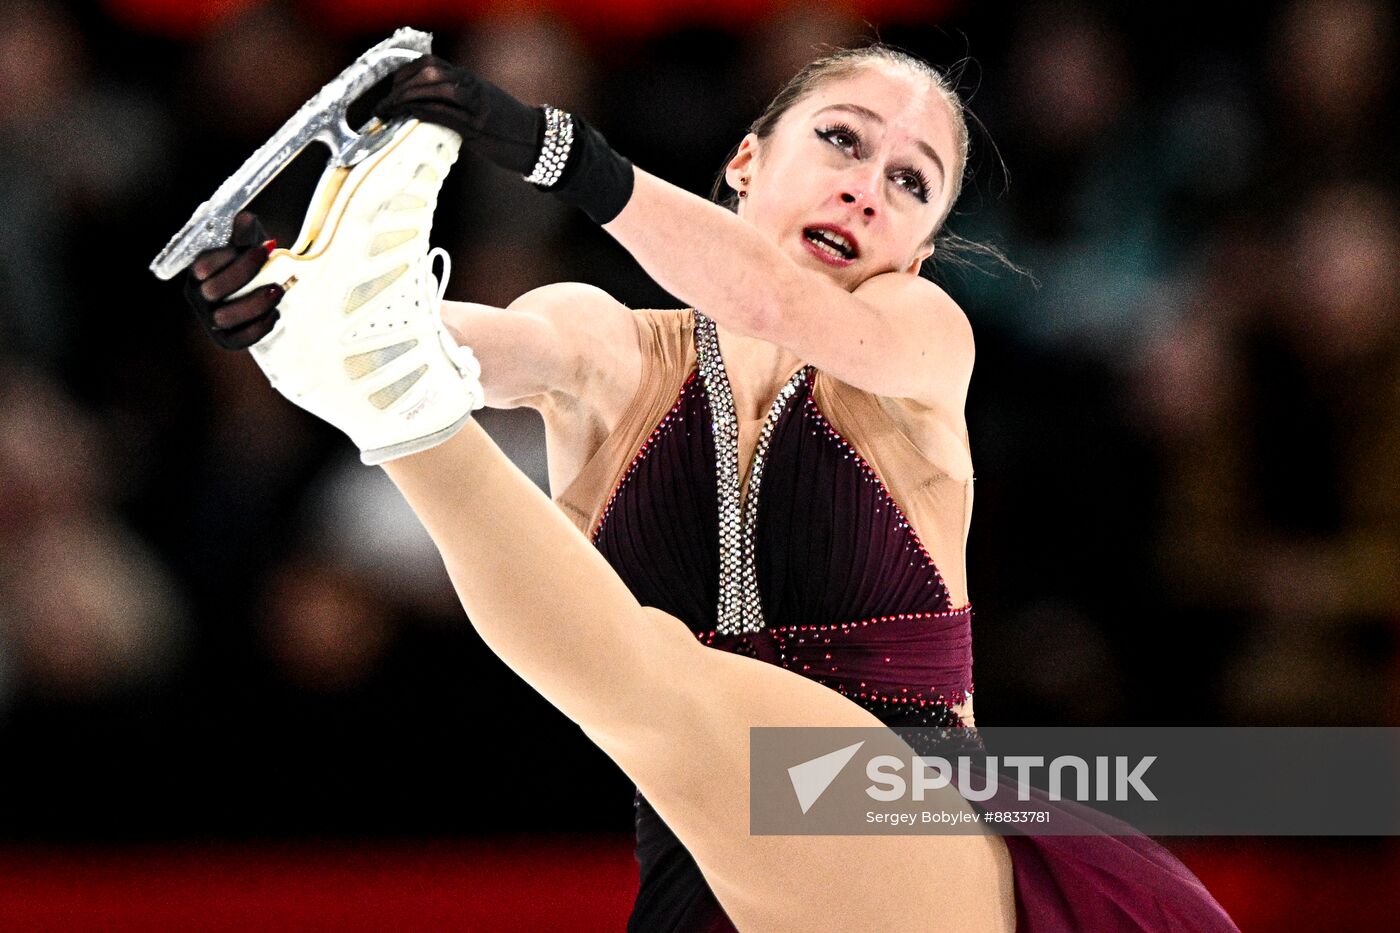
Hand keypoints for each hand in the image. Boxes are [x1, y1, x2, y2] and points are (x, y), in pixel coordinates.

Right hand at [183, 211, 282, 348]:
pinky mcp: (227, 340)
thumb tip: (244, 219)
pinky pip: (238, 340)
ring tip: (278, 290)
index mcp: (198, 272)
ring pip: (224, 317)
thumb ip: (244, 231)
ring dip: (254, 304)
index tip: (263, 248)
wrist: (263, 289)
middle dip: (244, 277)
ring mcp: (211, 320)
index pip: (203, 266)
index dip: (232, 258)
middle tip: (272, 265)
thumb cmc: (252, 263)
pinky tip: (276, 313)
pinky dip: (259, 328)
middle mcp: (199, 297)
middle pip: (212, 291)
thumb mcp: (249, 243)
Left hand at [374, 54, 633, 223]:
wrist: (539, 142)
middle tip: (384, 104)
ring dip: (404, 99)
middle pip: (428, 72)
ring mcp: (476, 106)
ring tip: (387, 113)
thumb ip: (458, 103)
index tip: (390, 88)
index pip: (430, 65)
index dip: (405, 72)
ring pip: (433, 89)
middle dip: (400, 86)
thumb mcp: (482, 108)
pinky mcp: (478, 127)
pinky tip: (405, 118)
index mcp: (471, 81)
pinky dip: (419, 112)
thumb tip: (429, 107)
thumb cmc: (509, 130)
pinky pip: (442, 113)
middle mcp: (472, 87)